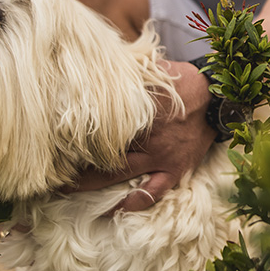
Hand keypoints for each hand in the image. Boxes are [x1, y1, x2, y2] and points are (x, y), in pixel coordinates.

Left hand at [67, 60, 215, 211]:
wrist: (219, 100)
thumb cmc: (185, 81)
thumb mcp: (157, 68)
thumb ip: (130, 69)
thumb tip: (100, 60)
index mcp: (141, 109)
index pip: (101, 121)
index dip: (75, 130)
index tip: (53, 135)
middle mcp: (147, 136)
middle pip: (103, 151)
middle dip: (75, 160)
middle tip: (49, 167)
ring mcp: (161, 156)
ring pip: (120, 174)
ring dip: (92, 183)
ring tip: (66, 189)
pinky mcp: (174, 169)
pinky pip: (153, 191)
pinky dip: (134, 202)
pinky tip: (114, 210)